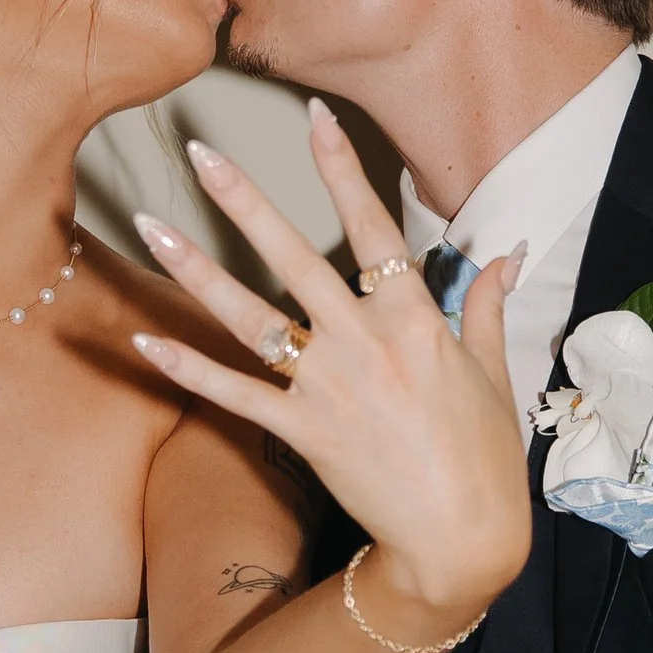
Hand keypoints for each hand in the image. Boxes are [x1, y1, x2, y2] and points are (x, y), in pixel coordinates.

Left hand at [127, 102, 533, 631]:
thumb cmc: (485, 455)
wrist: (462, 536)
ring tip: (152, 225)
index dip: (343, 167)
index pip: (375, 225)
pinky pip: (234, 394)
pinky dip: (188, 369)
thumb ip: (488, 304)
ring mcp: (328, 386)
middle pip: (296, 255)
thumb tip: (509, 252)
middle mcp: (365, 341)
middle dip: (245, 198)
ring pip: (251, 315)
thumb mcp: (494, 370)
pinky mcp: (301, 432)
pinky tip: (142, 340)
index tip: (315, 117)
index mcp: (416, 318)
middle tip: (200, 151)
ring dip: (197, 268)